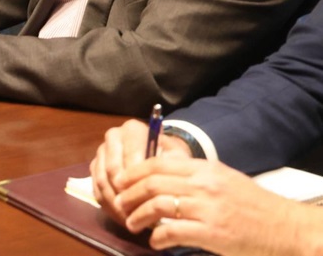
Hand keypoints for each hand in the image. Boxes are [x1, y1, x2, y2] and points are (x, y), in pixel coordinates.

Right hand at [91, 119, 189, 223]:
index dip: (137, 179)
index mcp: (132, 129)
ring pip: (101, 179)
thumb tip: (157, 181)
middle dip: (123, 194)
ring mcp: (101, 152)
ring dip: (113, 202)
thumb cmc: (170, 158)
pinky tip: (120, 216)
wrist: (160, 156)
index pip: (130, 156)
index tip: (146, 199)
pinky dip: (107, 204)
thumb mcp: (176, 158)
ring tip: (128, 218)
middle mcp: (113, 136)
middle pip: (111, 169)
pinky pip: (95, 187)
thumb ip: (170, 165)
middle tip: (135, 213)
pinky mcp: (95, 166)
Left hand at [113, 155, 319, 253]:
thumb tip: (160, 170)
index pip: (158, 163)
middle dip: (129, 194)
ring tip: (131, 223)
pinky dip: (158, 237)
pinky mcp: (211, 233)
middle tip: (119, 204)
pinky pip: (173, 232)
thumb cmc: (252, 204)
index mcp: (204, 169)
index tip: (120, 181)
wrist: (283, 227)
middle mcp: (203, 185)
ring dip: (138, 215)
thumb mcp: (223, 177)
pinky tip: (154, 241)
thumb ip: (194, 173)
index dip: (133, 172)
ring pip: (157, 206)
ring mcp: (206, 209)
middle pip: (152, 183)